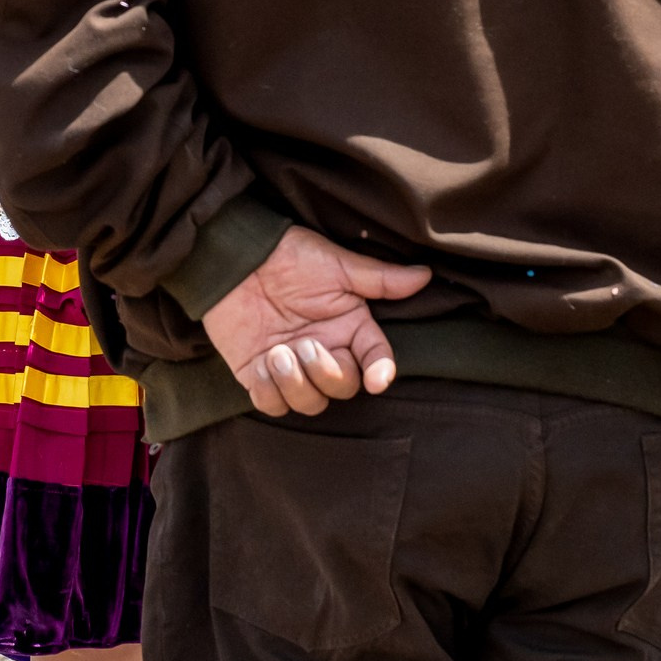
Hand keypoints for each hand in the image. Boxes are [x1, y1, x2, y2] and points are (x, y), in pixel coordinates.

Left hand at [202, 225, 431, 417]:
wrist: (236, 257)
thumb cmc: (290, 255)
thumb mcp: (336, 264)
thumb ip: (380, 278)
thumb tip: (424, 274)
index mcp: (349, 327)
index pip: (376, 361)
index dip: (380, 373)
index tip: (377, 380)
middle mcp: (325, 351)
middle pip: (343, 389)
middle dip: (325, 373)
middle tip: (303, 344)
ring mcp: (293, 367)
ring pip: (309, 403)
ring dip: (295, 384)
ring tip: (277, 353)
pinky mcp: (260, 376)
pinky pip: (271, 405)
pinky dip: (268, 391)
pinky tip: (261, 363)